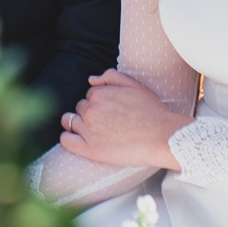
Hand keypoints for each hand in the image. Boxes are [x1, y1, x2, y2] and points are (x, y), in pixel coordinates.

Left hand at [59, 70, 186, 170]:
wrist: (161, 136)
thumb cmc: (150, 111)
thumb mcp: (133, 84)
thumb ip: (110, 77)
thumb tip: (90, 80)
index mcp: (99, 94)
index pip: (90, 95)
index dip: (100, 102)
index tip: (111, 111)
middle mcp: (90, 111)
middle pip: (80, 108)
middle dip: (89, 113)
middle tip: (107, 122)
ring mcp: (88, 130)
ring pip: (70, 122)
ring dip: (78, 124)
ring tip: (94, 131)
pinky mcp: (89, 149)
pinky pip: (66, 141)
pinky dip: (68, 138)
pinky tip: (77, 140)